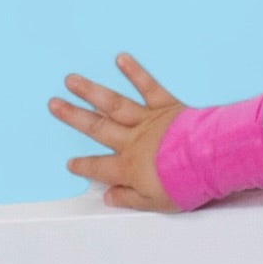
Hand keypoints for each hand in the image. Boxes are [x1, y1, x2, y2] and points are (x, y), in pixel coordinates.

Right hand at [47, 52, 187, 211]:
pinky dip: (135, 73)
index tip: (71, 164)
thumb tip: (109, 197)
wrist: (208, 161)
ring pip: (114, 105)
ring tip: (72, 80)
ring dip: (91, 92)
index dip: (84, 167)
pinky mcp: (166, 107)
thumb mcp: (156, 203)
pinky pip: (148, 88)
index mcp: (129, 167)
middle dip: (74, 117)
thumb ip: (130, 198)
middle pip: (97, 128)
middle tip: (54, 104)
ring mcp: (148, 121)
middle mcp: (132, 141)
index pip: (100, 168)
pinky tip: (121, 59)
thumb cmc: (185, 183)